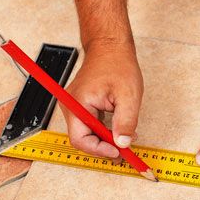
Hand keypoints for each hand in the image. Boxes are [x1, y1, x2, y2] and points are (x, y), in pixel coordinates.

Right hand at [65, 41, 143, 157]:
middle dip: (104, 147)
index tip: (118, 152)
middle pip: (83, 139)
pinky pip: (89, 125)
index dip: (100, 150)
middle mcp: (71, 106)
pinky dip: (104, 130)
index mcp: (78, 103)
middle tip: (125, 151)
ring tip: (125, 138)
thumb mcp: (128, 96)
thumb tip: (123, 144)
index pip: (81, 139)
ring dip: (106, 139)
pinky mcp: (81, 105)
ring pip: (87, 134)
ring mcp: (74, 106)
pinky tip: (118, 129)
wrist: (111, 47)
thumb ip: (125, 122)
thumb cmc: (117, 64)